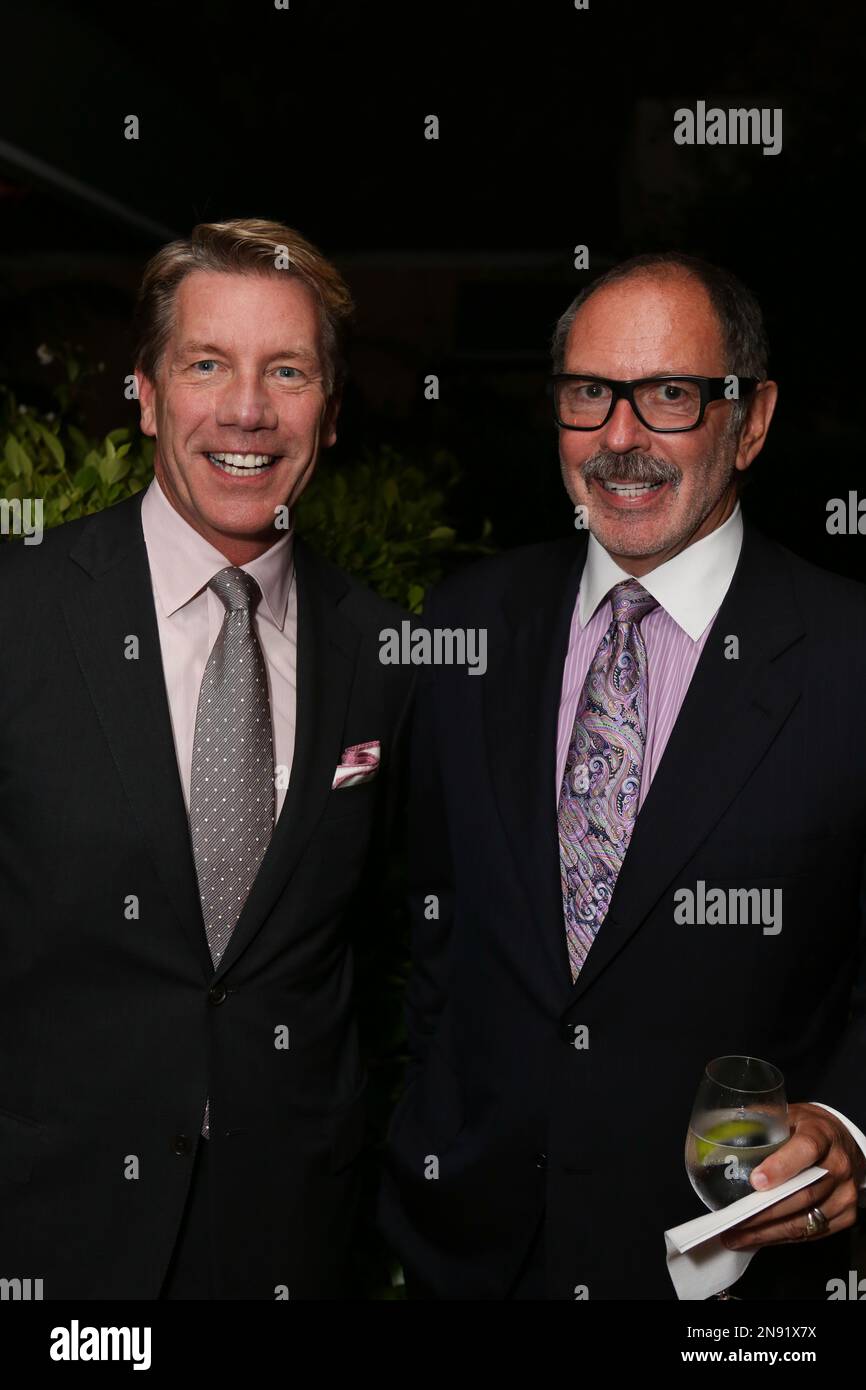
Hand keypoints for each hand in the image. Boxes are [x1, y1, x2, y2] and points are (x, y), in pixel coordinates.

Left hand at [721, 1102, 865, 1249]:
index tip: (756, 1182)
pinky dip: (782, 1237)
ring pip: (805, 1219)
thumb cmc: (810, 1129)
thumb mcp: (789, 1114)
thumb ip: (759, 1121)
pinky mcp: (846, 1215)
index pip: (805, 1150)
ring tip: (737, 1236)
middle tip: (734, 1220)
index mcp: (821, 1134)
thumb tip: (719, 1132)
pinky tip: (760, 1238)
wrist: (845, 1144)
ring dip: (768, 1232)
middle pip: (802, 1194)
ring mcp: (844, 1193)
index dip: (781, 1167)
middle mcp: (838, 1165)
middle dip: (765, 1211)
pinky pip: (811, 1233)